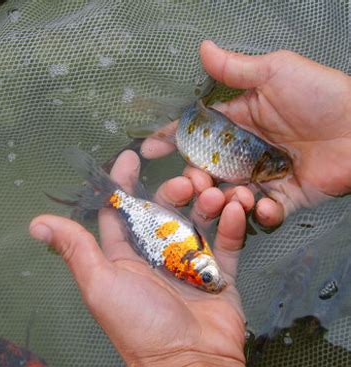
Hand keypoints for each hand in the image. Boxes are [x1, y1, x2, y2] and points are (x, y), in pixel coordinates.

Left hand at [29, 150, 257, 366]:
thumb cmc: (140, 324)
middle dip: (176, 189)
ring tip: (215, 194)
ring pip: (199, 218)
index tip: (131, 156)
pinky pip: (227, 240)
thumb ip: (76, 249)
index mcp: (127, 254)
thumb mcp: (101, 283)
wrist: (190, 360)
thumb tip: (37, 224)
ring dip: (208, 201)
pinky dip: (232, 222)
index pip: (122, 208)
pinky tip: (235, 208)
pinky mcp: (218, 270)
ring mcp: (190, 260)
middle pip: (166, 208)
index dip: (124, 181)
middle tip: (189, 181)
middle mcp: (157, 253)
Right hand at [142, 41, 350, 226]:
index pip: (197, 132)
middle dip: (195, 179)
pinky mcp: (284, 198)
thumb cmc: (321, 95)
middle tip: (195, 182)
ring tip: (235, 194)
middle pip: (207, 171)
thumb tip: (202, 48)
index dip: (172, 138)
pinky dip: (260, 213)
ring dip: (225, 200)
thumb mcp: (276, 73)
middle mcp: (244, 153)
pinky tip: (264, 204)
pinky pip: (264, 213)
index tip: (149, 147)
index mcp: (237, 123)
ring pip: (229, 196)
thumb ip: (236, 69)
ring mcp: (262, 177)